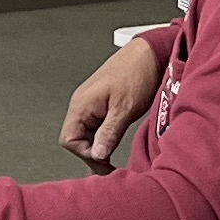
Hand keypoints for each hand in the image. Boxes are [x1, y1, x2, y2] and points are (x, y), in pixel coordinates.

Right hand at [61, 35, 166, 162]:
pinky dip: (105, 138)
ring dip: (100, 146)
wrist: (150, 53)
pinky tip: (116, 142)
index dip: (85, 154)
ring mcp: (91, 104)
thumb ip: (109, 133)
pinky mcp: (102, 105)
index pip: (69, 140)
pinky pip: (96, 127)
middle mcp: (82, 104)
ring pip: (87, 135)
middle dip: (92, 154)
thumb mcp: (124, 108)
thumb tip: (97, 155)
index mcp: (82, 104)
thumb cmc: (136, 72)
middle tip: (111, 165)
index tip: (104, 161)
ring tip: (115, 155)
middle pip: (76, 140)